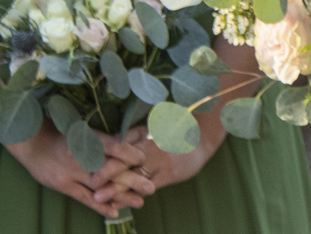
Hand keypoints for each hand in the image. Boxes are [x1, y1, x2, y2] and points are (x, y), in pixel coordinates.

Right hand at [4, 121, 142, 218]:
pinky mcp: (63, 185)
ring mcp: (72, 173)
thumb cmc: (66, 133)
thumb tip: (143, 130)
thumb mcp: (87, 129)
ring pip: (100, 187)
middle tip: (151, 188)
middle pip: (111, 171)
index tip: (144, 158)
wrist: (35, 143)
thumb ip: (112, 134)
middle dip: (132, 180)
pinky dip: (99, 205)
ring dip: (120, 195)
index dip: (131, 153)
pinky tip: (113, 211)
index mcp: (90, 139)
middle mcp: (82, 157)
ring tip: (139, 202)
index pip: (114, 146)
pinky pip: (84, 198)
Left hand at [86, 124, 212, 206]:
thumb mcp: (154, 129)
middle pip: (123, 160)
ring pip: (132, 176)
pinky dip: (131, 196)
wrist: (202, 139)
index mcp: (144, 134)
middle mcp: (149, 147)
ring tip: (98, 198)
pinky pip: (145, 187)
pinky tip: (119, 204)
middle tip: (89, 182)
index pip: (119, 144)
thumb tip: (112, 142)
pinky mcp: (167, 174)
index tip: (85, 160)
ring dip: (114, 188)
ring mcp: (158, 161)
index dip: (101, 153)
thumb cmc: (174, 134)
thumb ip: (136, 136)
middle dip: (104, 172)